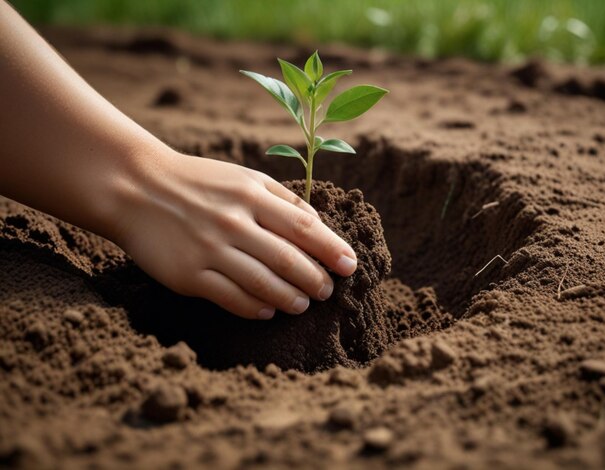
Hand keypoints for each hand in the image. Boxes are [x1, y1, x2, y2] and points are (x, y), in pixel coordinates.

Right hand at [112, 150, 357, 319]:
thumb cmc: (197, 182)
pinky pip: (231, 298)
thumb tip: (317, 225)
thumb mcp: (242, 177)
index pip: (303, 227)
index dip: (332, 249)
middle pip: (288, 260)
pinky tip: (268, 311)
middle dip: (316, 280)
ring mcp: (210, 250)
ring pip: (263, 284)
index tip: (350, 266)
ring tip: (303, 304)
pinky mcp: (189, 275)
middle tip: (328, 291)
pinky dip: (255, 308)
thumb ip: (281, 198)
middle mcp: (233, 223)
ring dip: (290, 298)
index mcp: (250, 195)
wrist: (136, 187)